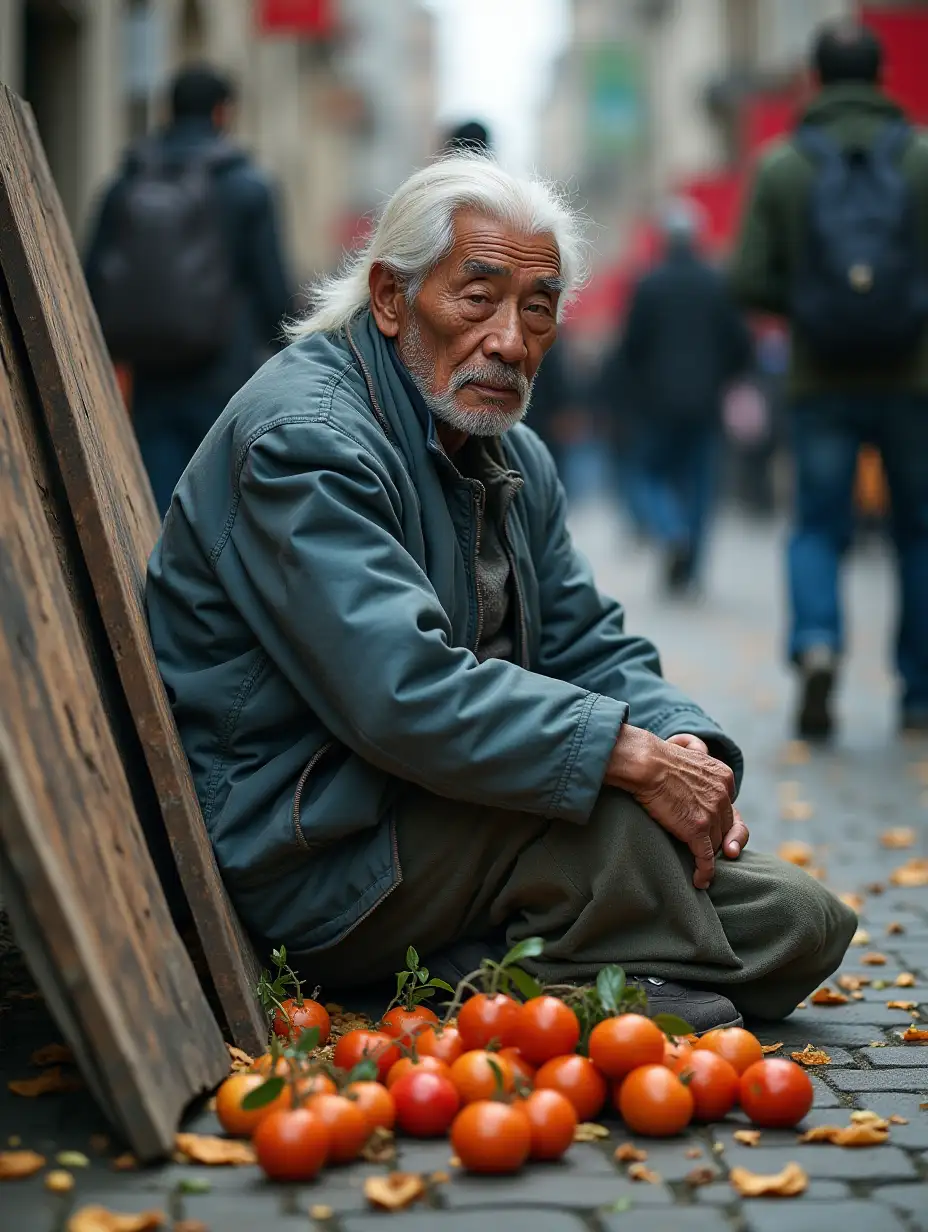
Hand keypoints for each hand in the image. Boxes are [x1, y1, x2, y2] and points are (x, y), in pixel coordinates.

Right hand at [605, 725, 737, 889]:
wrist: (644, 762)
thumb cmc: (655, 754)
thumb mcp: (684, 747)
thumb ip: (696, 750)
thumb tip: (698, 747)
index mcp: (724, 776)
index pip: (729, 808)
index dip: (720, 822)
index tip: (712, 831)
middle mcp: (724, 795)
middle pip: (726, 828)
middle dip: (718, 841)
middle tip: (708, 853)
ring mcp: (712, 813)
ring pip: (715, 844)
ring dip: (707, 856)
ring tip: (698, 867)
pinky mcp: (698, 829)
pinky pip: (706, 858)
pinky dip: (705, 872)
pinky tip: (700, 881)